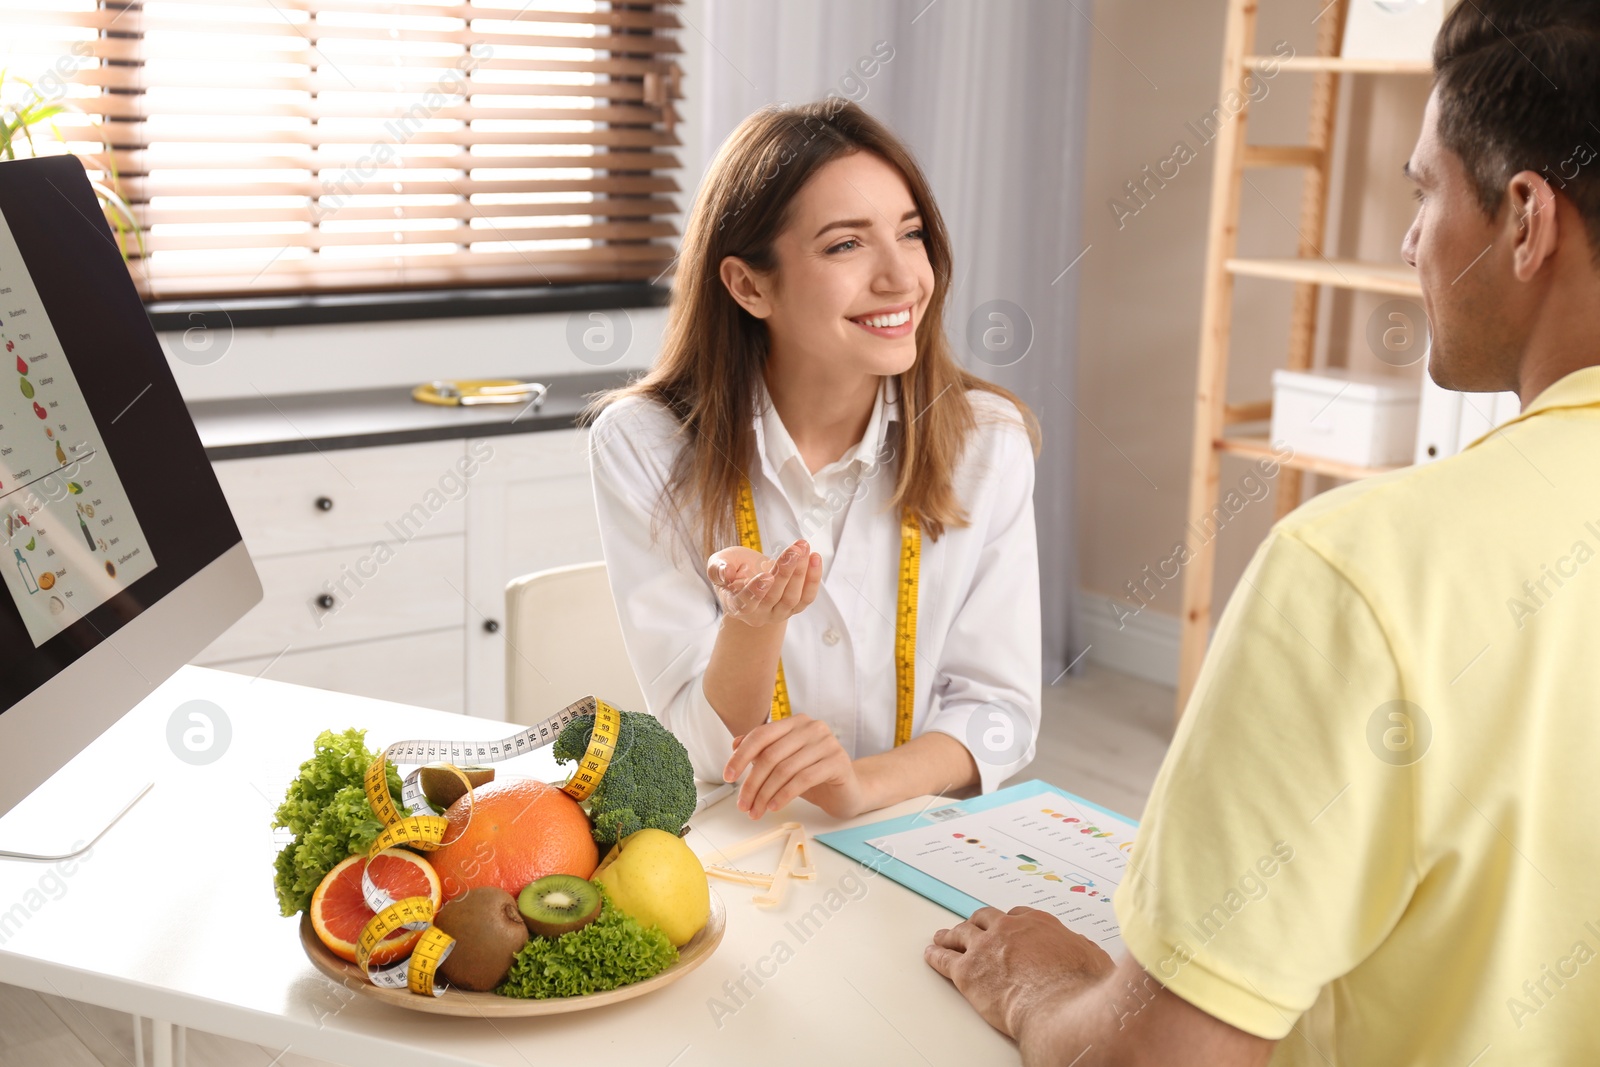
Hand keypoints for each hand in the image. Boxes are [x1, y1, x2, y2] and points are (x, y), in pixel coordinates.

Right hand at [706, 540, 820, 626]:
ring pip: (792, 597)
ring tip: (803, 547)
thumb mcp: (718, 563)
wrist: (750, 576)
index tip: (767, 576)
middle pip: (774, 597)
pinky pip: (807, 597)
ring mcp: (778, 613)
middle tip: (795, 550)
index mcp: (735, 605)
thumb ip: (717, 569)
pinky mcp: (794, 607)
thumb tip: (725, 574)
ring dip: (801, 572)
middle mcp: (758, 614)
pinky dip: (813, 578)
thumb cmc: (732, 568)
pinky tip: (815, 558)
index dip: (755, 591)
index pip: (745, 603)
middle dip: (786, 572)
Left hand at [722, 713, 868, 818]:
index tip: (727, 776)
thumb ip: (763, 750)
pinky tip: (774, 807)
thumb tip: (736, 745)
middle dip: (752, 783)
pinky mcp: (837, 762)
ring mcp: (827, 743)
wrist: (847, 791)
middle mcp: (812, 727)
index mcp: (796, 722)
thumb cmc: (813, 776)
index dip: (741, 756)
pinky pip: (803, 779)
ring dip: (765, 794)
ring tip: (756, 810)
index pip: (761, 734)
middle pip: (771, 755)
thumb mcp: (784, 763)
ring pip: (785, 769)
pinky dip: (784, 795)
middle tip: (742, 804)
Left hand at [924, 907, 1114, 1038]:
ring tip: (942, 937)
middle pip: (984, 919)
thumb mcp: (1092, 958)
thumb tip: (1082, 950)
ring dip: (950, 935)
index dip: (1007, 923)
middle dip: (976, 924)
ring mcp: (985, 947)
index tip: (1003, 926)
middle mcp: (1008, 929)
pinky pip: (945, 959)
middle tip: (970, 927)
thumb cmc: (1081, 988)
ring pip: (960, 934)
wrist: (1061, 1007)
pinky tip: (932, 955)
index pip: (1016, 915)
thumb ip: (1080, 949)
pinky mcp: (967, 971)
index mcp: (1037, 923)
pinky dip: (936, 956)